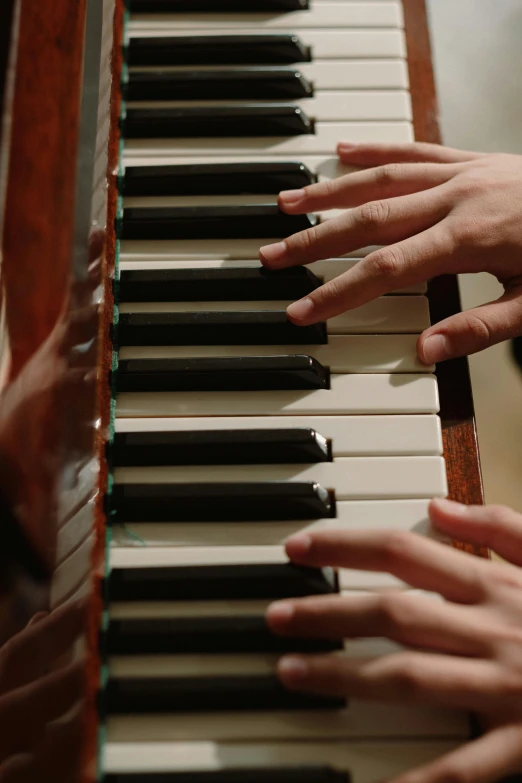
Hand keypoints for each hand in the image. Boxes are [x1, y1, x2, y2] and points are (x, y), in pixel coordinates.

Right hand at [259, 143, 521, 363]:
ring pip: (381, 178)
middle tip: (271, 254)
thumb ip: (480, 329)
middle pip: (368, 220)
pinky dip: (376, 149)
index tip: (300, 309)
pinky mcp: (472, 159)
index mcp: (469, 238)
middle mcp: (456, 198)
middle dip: (314, 242)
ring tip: (287, 203)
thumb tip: (423, 352)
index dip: (337, 292)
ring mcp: (462, 173)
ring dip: (330, 192)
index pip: (385, 269)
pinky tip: (343, 152)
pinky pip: (415, 148)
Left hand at [266, 498, 521, 782]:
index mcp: (494, 585)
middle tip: (274, 617)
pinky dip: (418, 778)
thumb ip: (497, 526)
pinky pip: (465, 765)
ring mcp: (506, 686)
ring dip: (347, 675)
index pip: (403, 552)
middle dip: (328, 612)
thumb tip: (437, 506)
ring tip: (293, 673)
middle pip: (394, 612)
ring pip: (412, 677)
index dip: (345, 545)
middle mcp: (491, 629)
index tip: (297, 547)